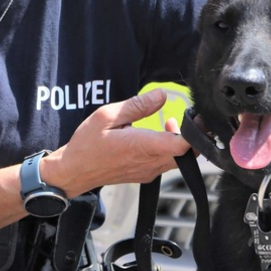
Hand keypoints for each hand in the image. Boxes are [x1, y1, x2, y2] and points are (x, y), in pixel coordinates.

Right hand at [40, 88, 192, 196]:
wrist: (74, 172)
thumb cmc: (86, 144)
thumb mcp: (107, 116)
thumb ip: (137, 106)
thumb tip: (162, 95)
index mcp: (141, 147)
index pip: (182, 145)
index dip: (194, 131)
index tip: (196, 116)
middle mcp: (149, 163)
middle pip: (188, 154)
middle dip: (193, 135)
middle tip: (189, 116)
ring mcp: (148, 172)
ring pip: (179, 160)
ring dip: (181, 142)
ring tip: (170, 124)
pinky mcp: (145, 175)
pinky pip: (167, 164)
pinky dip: (170, 150)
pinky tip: (158, 136)